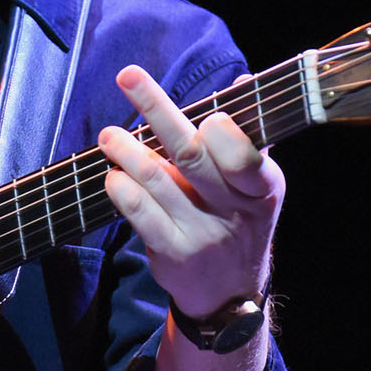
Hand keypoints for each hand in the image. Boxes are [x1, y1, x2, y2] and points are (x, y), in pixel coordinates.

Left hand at [97, 65, 284, 318]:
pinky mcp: (172, 252)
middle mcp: (233, 210)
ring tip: (108, 135)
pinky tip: (112, 176)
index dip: (225, 134)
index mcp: (262, 188)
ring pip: (157, 179)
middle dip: (157, 109)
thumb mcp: (256, 184)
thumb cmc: (239, 219)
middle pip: (191, 153)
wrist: (231, 293)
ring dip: (127, 149)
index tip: (208, 114)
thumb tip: (239, 81)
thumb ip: (246, 135)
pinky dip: (122, 189)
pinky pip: (140, 213)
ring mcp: (201, 233)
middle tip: (127, 76)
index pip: (246, 158)